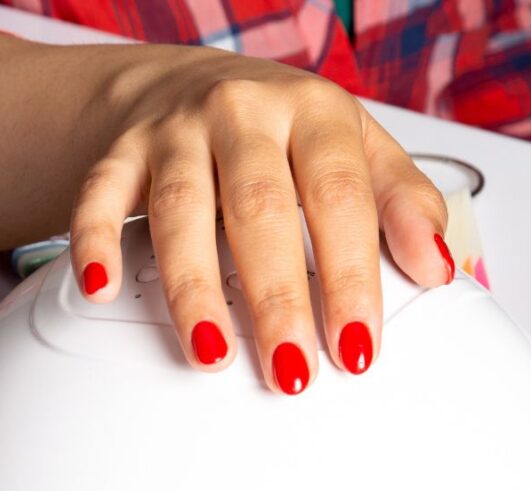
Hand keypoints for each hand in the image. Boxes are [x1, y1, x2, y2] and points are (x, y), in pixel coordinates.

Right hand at [0, 37, 448, 392]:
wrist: (181, 81)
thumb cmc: (276, 129)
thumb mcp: (352, 145)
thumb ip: (397, 201)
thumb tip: (436, 267)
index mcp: (313, 113)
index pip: (339, 197)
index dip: (350, 275)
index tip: (356, 347)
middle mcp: (243, 114)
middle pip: (260, 209)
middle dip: (276, 297)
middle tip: (289, 369)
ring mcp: (174, 132)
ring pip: (181, 211)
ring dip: (194, 287)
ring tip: (210, 354)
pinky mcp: (118, 154)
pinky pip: (99, 198)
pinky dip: (95, 243)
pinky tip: (101, 289)